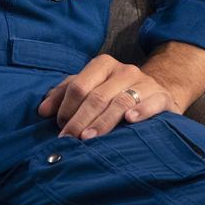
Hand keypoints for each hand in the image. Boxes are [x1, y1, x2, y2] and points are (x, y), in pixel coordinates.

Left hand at [37, 53, 181, 139]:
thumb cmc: (115, 92)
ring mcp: (145, 83)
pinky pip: (151, 103)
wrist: (158, 91)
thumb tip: (42, 110)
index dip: (66, 107)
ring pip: (119, 102)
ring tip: (88, 138)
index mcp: (103, 65)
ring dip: (102, 122)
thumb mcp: (89, 88)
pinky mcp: (162, 97)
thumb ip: (64, 95)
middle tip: (67, 140)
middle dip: (79, 120)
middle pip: (97, 97)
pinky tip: (130, 120)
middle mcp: (124, 70)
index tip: (60, 127)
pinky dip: (140, 111)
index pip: (79, 85)